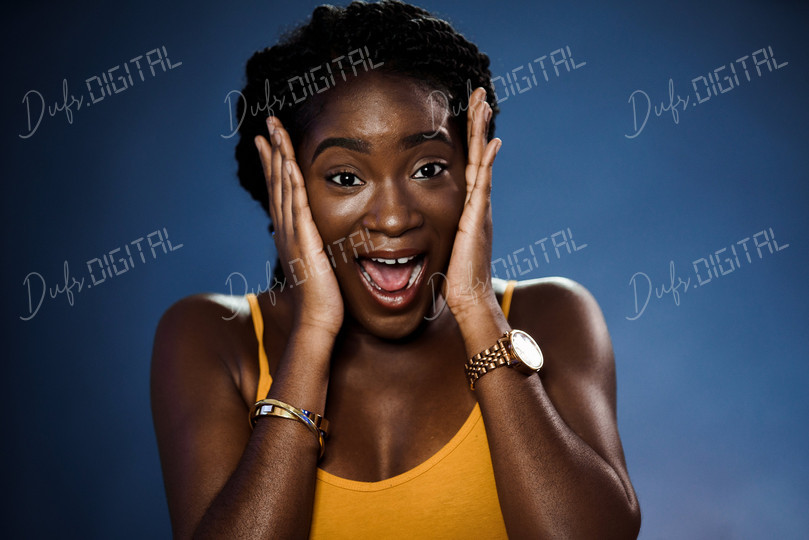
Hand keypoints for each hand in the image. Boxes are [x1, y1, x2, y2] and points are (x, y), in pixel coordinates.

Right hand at [254, 117, 343, 335]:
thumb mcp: (315, 264)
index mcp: (289, 233)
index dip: (273, 164)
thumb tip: (316, 239)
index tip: (268, 141)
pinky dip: (291, 185)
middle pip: (276, 182)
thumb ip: (313, 246)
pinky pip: (297, 207)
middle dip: (272, 150)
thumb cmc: (320, 298)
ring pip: (283, 188)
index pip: (279, 190)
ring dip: (279, 157)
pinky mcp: (305, 241)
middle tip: (266, 123)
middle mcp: (285, 230)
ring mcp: (292, 234)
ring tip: (274, 131)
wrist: (317, 320)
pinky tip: (288, 165)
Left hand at [443, 88, 501, 319]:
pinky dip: (487, 160)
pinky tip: (491, 139)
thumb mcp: (442, 248)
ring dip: (481, 130)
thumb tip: (417, 231)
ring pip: (481, 160)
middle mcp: (477, 204)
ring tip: (483, 102)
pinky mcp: (477, 218)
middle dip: (477, 123)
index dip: (469, 139)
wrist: (468, 300)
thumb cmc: (452, 280)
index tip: (467, 113)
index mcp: (466, 209)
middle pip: (478, 153)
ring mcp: (480, 209)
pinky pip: (482, 182)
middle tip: (478, 94)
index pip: (468, 165)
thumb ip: (436, 233)